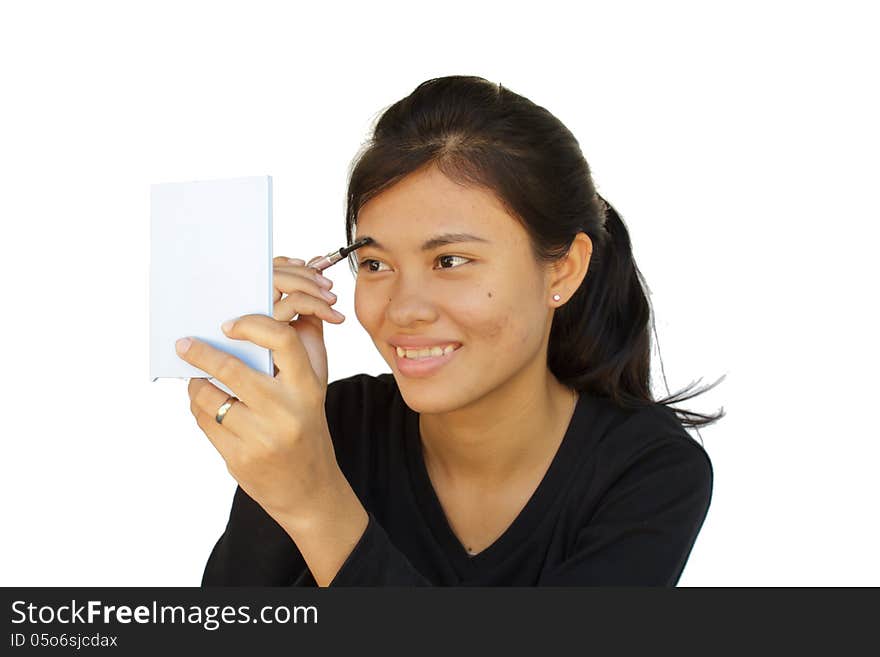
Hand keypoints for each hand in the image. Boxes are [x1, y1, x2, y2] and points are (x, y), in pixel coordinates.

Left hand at [175, 255, 345, 526]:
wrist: (310, 490)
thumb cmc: (307, 430)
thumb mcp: (312, 393)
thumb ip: (293, 359)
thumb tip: (254, 325)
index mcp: (307, 388)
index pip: (282, 340)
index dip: (252, 325)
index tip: (229, 325)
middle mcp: (285, 411)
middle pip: (231, 369)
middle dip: (200, 353)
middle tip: (184, 344)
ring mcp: (261, 436)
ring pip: (210, 397)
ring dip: (197, 385)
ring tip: (197, 381)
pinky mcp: (240, 458)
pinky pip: (206, 423)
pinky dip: (200, 409)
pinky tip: (205, 406)